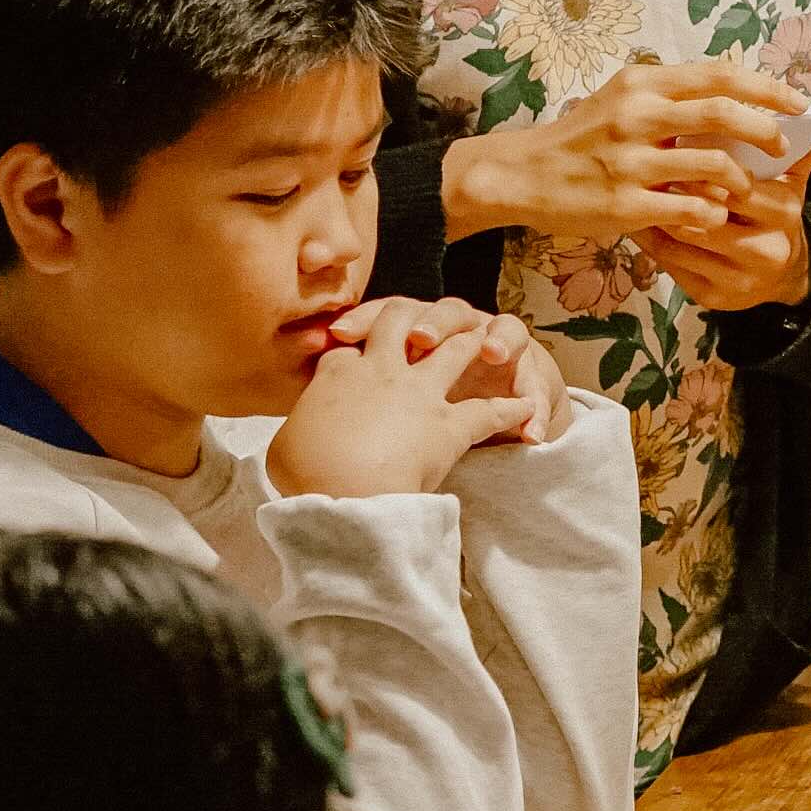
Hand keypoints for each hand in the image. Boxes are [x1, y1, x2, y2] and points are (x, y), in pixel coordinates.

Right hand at [267, 300, 544, 499]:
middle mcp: (381, 370)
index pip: (348, 346)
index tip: (356, 351)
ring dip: (472, 340)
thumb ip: (300, 428)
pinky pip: (489, 410)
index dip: (353, 345)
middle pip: (399, 319)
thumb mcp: (283, 447)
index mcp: (337, 373)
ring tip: (486, 341)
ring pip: (454, 349)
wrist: (345, 496)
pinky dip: (512, 408)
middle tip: (427, 323)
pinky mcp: (450, 424)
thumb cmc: (306, 476)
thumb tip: (302, 436)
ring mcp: (419, 393)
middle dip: (416, 314)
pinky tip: (527, 408)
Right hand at [438, 58, 799, 244]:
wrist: (524, 175)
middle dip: (768, 131)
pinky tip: (713, 216)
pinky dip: (713, 213)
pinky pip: (692, 210)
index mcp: (643, 84)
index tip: (798, 101)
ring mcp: (632, 161)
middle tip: (785, 147)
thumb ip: (670, 95)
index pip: (720, 75)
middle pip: (725, 114)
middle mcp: (638, 115)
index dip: (768, 87)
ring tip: (746, 188)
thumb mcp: (622, 99)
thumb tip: (732, 90)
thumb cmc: (582, 137)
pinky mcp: (627, 204)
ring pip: (715, 165)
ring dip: (744, 180)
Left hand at [643, 128, 810, 314]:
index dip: (705, 166)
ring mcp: (738, 279)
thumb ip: (799, 156)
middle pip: (708, 214)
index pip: (739, 185)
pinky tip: (641, 217)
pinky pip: (672, 264)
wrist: (781, 276)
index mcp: (785, 214)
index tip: (678, 145)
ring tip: (639, 189)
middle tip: (649, 166)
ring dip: (657, 213)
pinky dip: (651, 239)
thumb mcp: (791, 186)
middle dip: (677, 190)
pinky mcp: (712, 297)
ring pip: (684, 240)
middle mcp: (766, 250)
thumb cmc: (775, 217)